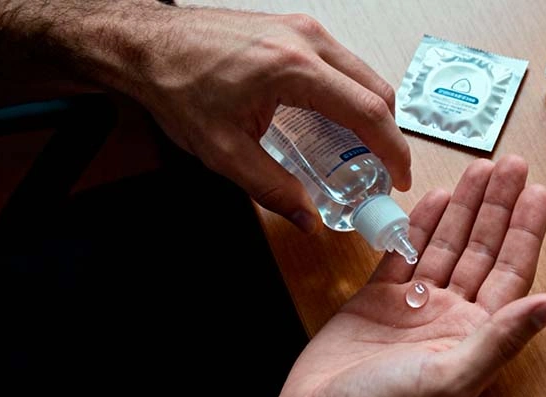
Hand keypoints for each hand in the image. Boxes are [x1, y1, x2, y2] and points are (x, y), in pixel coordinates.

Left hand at [132, 7, 411, 229]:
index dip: (393, 150)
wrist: (147, 46)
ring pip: (362, 74)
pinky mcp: (294, 30)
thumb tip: (307, 217)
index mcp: (294, 68)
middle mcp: (307, 41)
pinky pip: (341, 65)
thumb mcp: (223, 151)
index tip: (398, 177)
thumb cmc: (178, 85)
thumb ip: (271, 188)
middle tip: (382, 171)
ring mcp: (303, 30)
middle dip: (388, 134)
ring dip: (370, 113)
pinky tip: (332, 123)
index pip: (368, 111)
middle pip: (377, 90)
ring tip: (358, 152)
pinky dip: (349, 95)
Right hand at [269, 155, 545, 396]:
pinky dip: (418, 225)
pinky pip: (404, 253)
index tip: (537, 191)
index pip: (511, 271)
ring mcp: (414, 306)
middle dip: (497, 206)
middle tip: (509, 164)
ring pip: (446, 245)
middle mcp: (450, 317)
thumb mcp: (453, 378)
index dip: (525, 230)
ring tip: (478, 169)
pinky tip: (434, 198)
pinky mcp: (377, 300)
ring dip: (463, 208)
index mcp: (476, 335)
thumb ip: (502, 339)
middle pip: (482, 250)